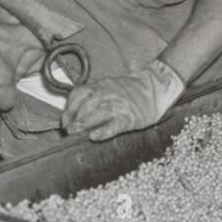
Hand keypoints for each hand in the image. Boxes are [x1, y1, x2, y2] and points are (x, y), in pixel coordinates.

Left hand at [61, 60, 184, 141]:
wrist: (157, 87)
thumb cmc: (131, 91)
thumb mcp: (109, 87)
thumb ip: (93, 96)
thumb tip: (74, 115)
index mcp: (102, 85)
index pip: (79, 93)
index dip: (69, 108)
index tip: (64, 121)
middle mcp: (109, 92)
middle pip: (86, 104)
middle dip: (75, 118)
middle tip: (70, 131)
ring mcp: (119, 104)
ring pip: (98, 113)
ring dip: (84, 124)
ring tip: (77, 134)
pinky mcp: (130, 117)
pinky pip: (114, 125)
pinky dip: (103, 131)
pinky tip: (94, 136)